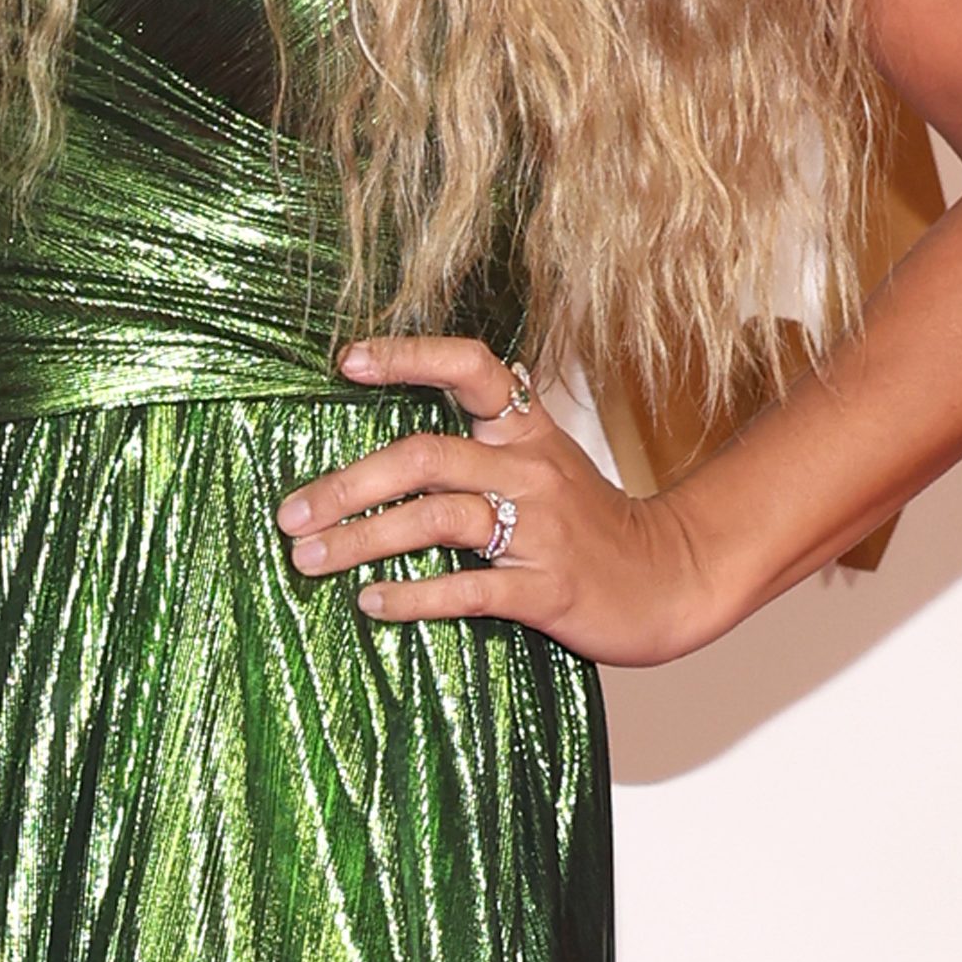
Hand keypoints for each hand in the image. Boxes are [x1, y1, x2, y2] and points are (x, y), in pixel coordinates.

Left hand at [275, 335, 729, 665]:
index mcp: (527, 431)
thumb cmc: (591, 526)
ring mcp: (540, 529)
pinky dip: (413, 596)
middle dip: (346, 485)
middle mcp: (530, 469)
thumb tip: (395, 432)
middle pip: (424, 456)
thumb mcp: (545, 465)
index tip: (343, 363)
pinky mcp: (546, 589)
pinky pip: (468, 589)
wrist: (671, 581)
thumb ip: (483, 444)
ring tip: (309, 561)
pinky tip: (372, 603)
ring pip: (436, 519)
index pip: (469, 368)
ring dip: (362, 539)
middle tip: (289, 515)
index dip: (406, 358)